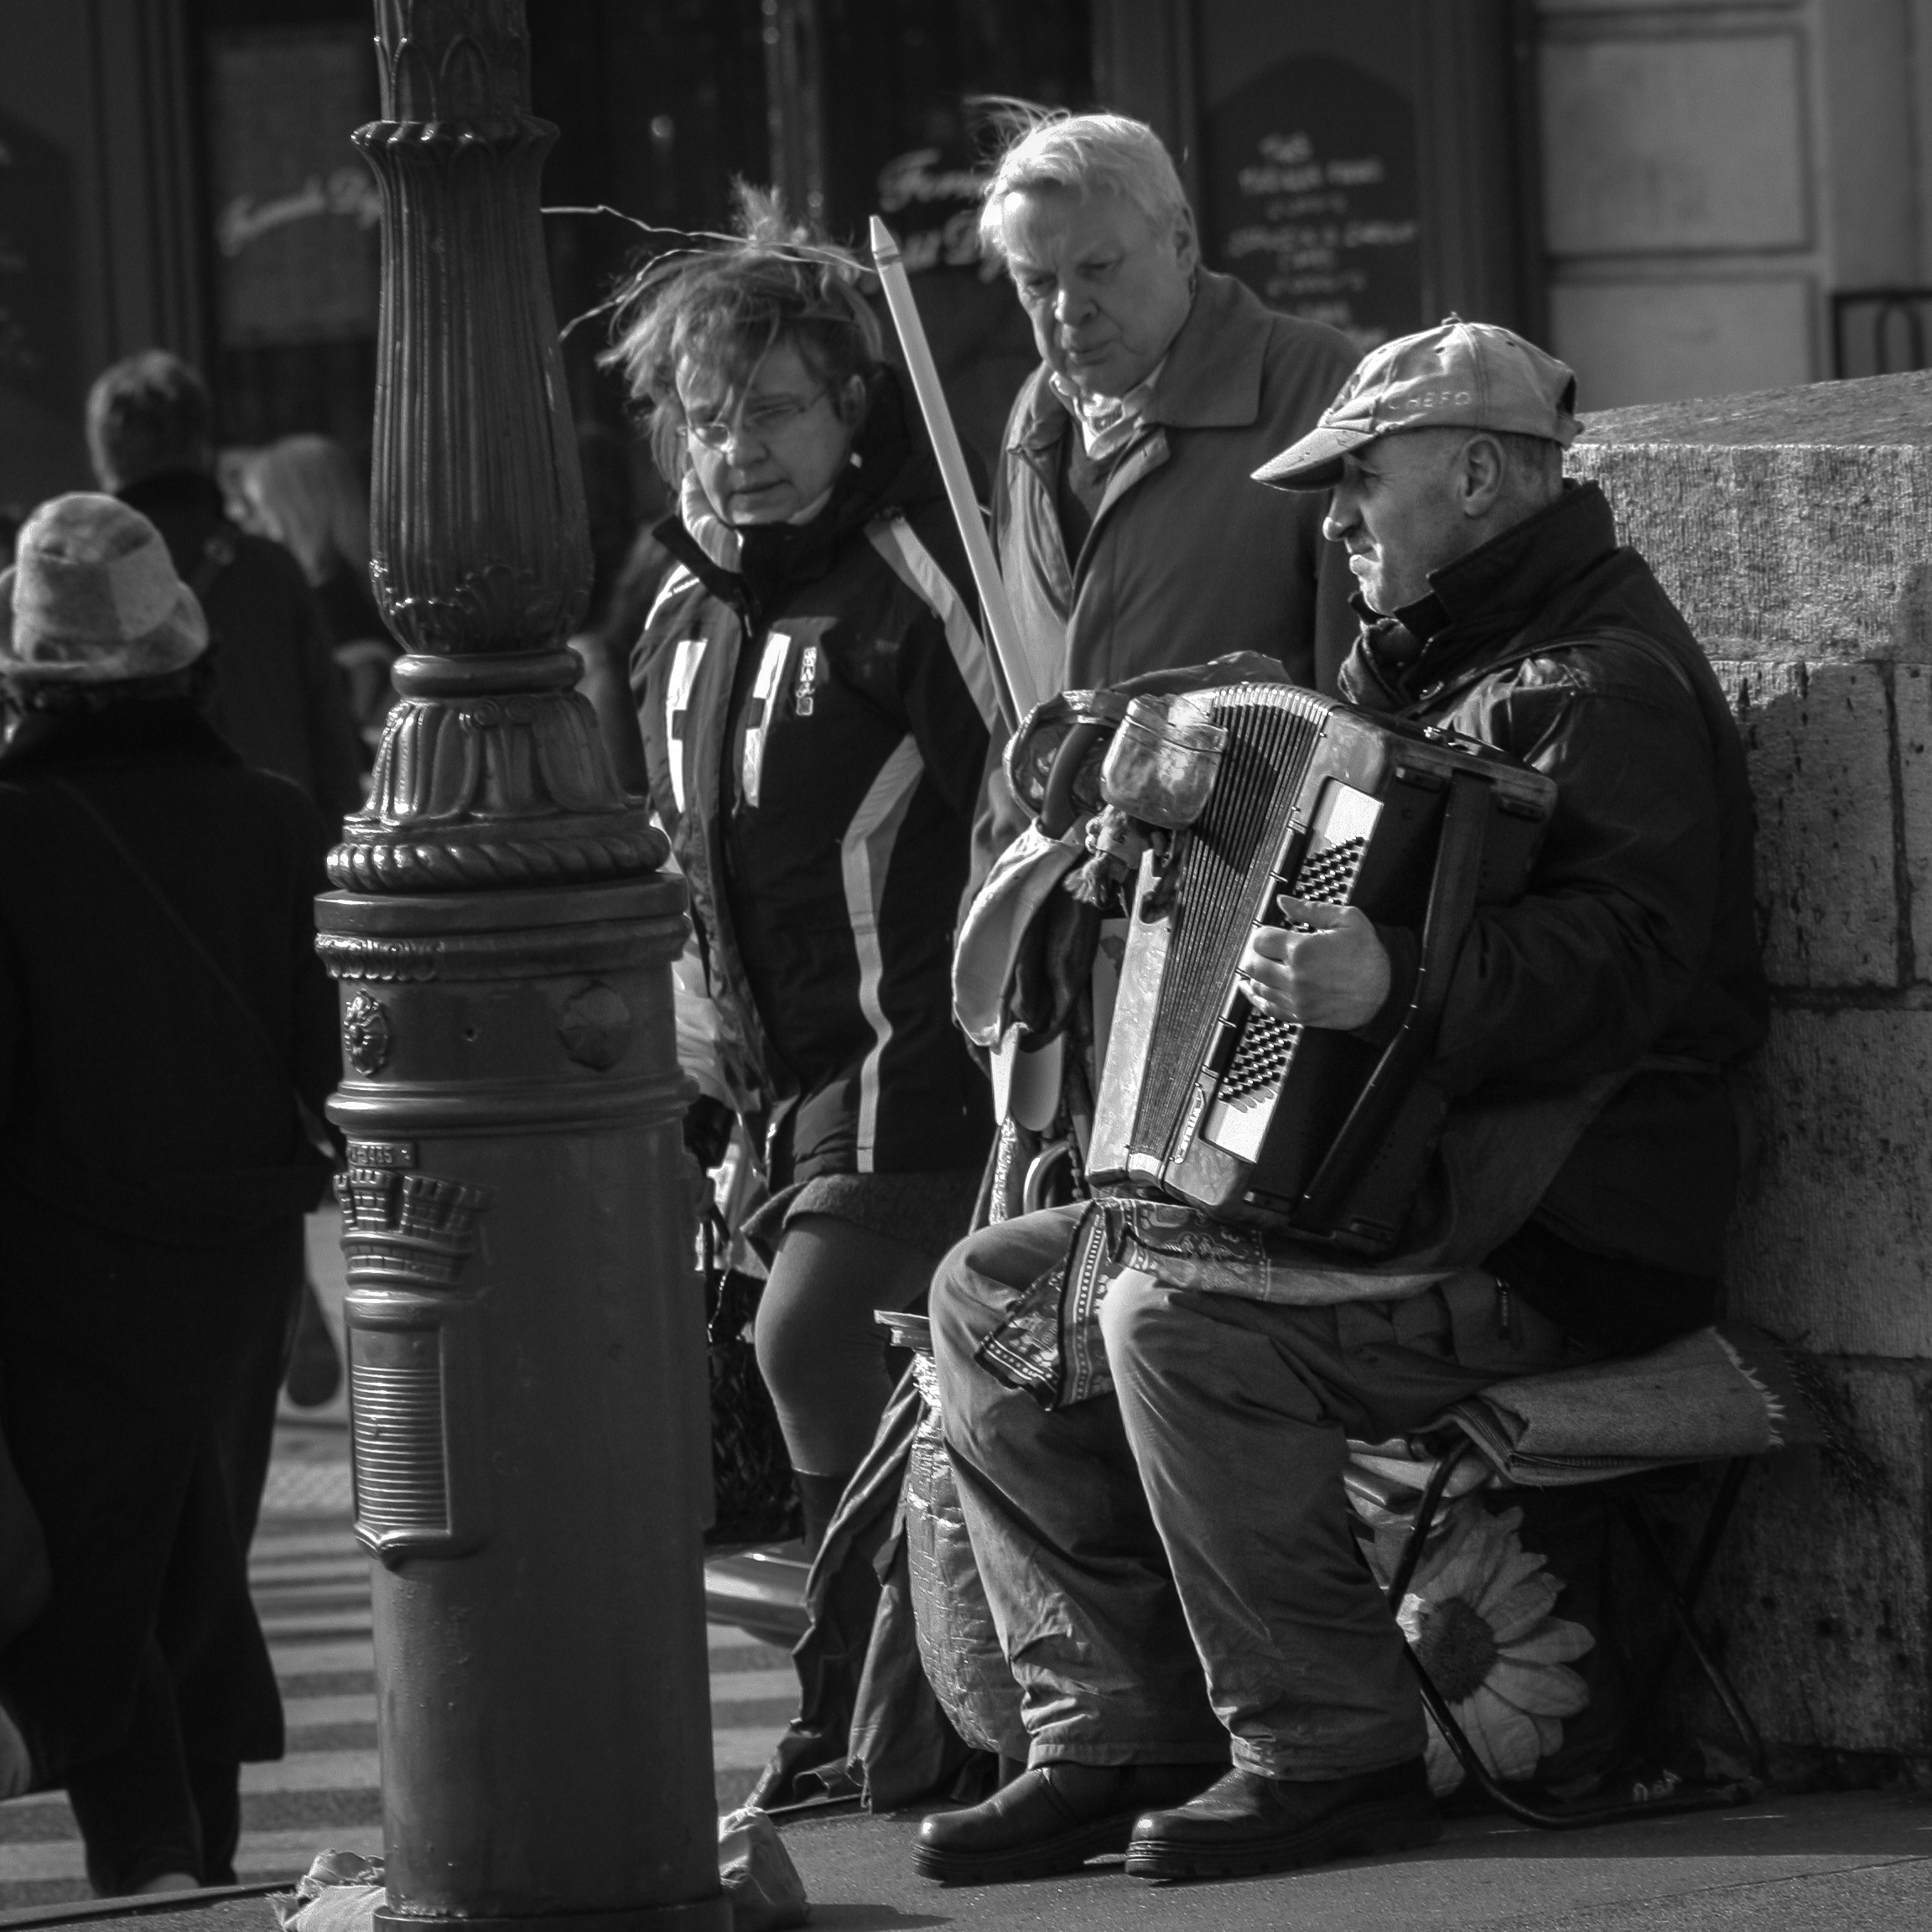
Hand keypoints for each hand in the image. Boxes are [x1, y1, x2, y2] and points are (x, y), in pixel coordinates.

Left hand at [1239, 895, 1391, 1031]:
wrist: (1389, 991)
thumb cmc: (1370, 955)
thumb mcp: (1346, 919)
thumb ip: (1310, 909)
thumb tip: (1283, 901)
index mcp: (1302, 951)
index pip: (1260, 940)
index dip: (1262, 933)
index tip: (1269, 932)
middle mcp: (1295, 978)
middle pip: (1253, 964)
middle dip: (1254, 953)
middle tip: (1262, 948)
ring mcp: (1297, 1000)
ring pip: (1257, 986)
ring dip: (1253, 974)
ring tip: (1257, 964)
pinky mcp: (1301, 1016)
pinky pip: (1267, 1008)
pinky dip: (1255, 997)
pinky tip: (1250, 989)